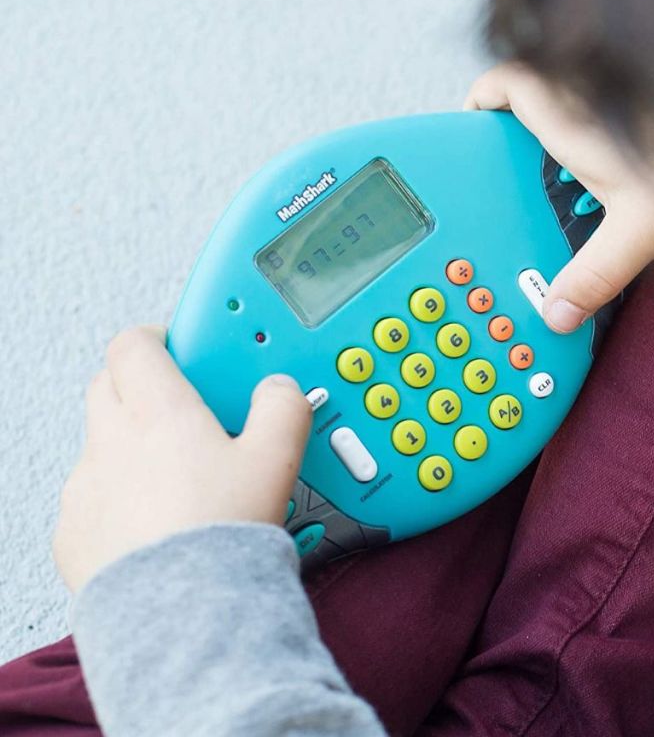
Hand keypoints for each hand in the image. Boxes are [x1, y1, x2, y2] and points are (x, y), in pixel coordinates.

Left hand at [53, 326, 311, 592]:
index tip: (182, 347)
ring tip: (180, 475)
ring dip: (131, 445)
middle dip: (142, 384)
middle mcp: (112, 442)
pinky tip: (157, 521)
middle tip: (186, 405)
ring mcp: (87, 489)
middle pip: (109, 386)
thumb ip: (282, 410)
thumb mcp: (276, 461)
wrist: (182, 611)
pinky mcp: (74, 534)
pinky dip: (119, 499)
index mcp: (159, 412)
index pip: (135, 346)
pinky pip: (92, 500)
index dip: (158, 338)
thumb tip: (281, 389)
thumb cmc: (223, 533)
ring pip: (101, 445)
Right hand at [465, 63, 653, 331]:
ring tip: (564, 185)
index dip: (482, 101)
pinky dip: (593, 140)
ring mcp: (614, 98)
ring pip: (568, 102)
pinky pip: (599, 114)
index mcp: (568, 114)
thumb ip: (595, 276)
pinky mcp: (644, 107)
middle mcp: (587, 96)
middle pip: (532, 95)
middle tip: (520, 173)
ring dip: (559, 136)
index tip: (475, 127)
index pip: (504, 82)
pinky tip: (610, 180)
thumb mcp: (638, 231)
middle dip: (520, 130)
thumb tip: (559, 313)